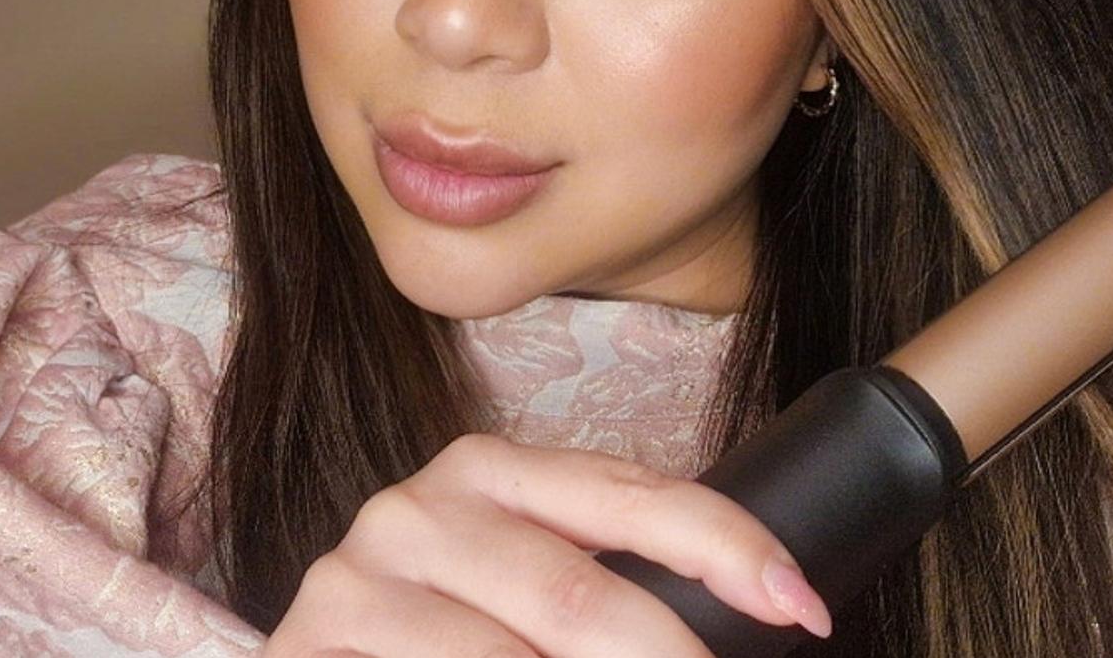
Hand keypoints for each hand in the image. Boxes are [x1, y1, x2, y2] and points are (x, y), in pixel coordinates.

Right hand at [261, 432, 831, 656]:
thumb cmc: (443, 642)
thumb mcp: (528, 594)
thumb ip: (608, 591)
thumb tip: (767, 613)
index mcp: (491, 471)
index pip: (637, 496)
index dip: (730, 549)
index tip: (804, 608)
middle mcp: (420, 508)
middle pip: (581, 601)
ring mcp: (356, 580)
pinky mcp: (308, 649)